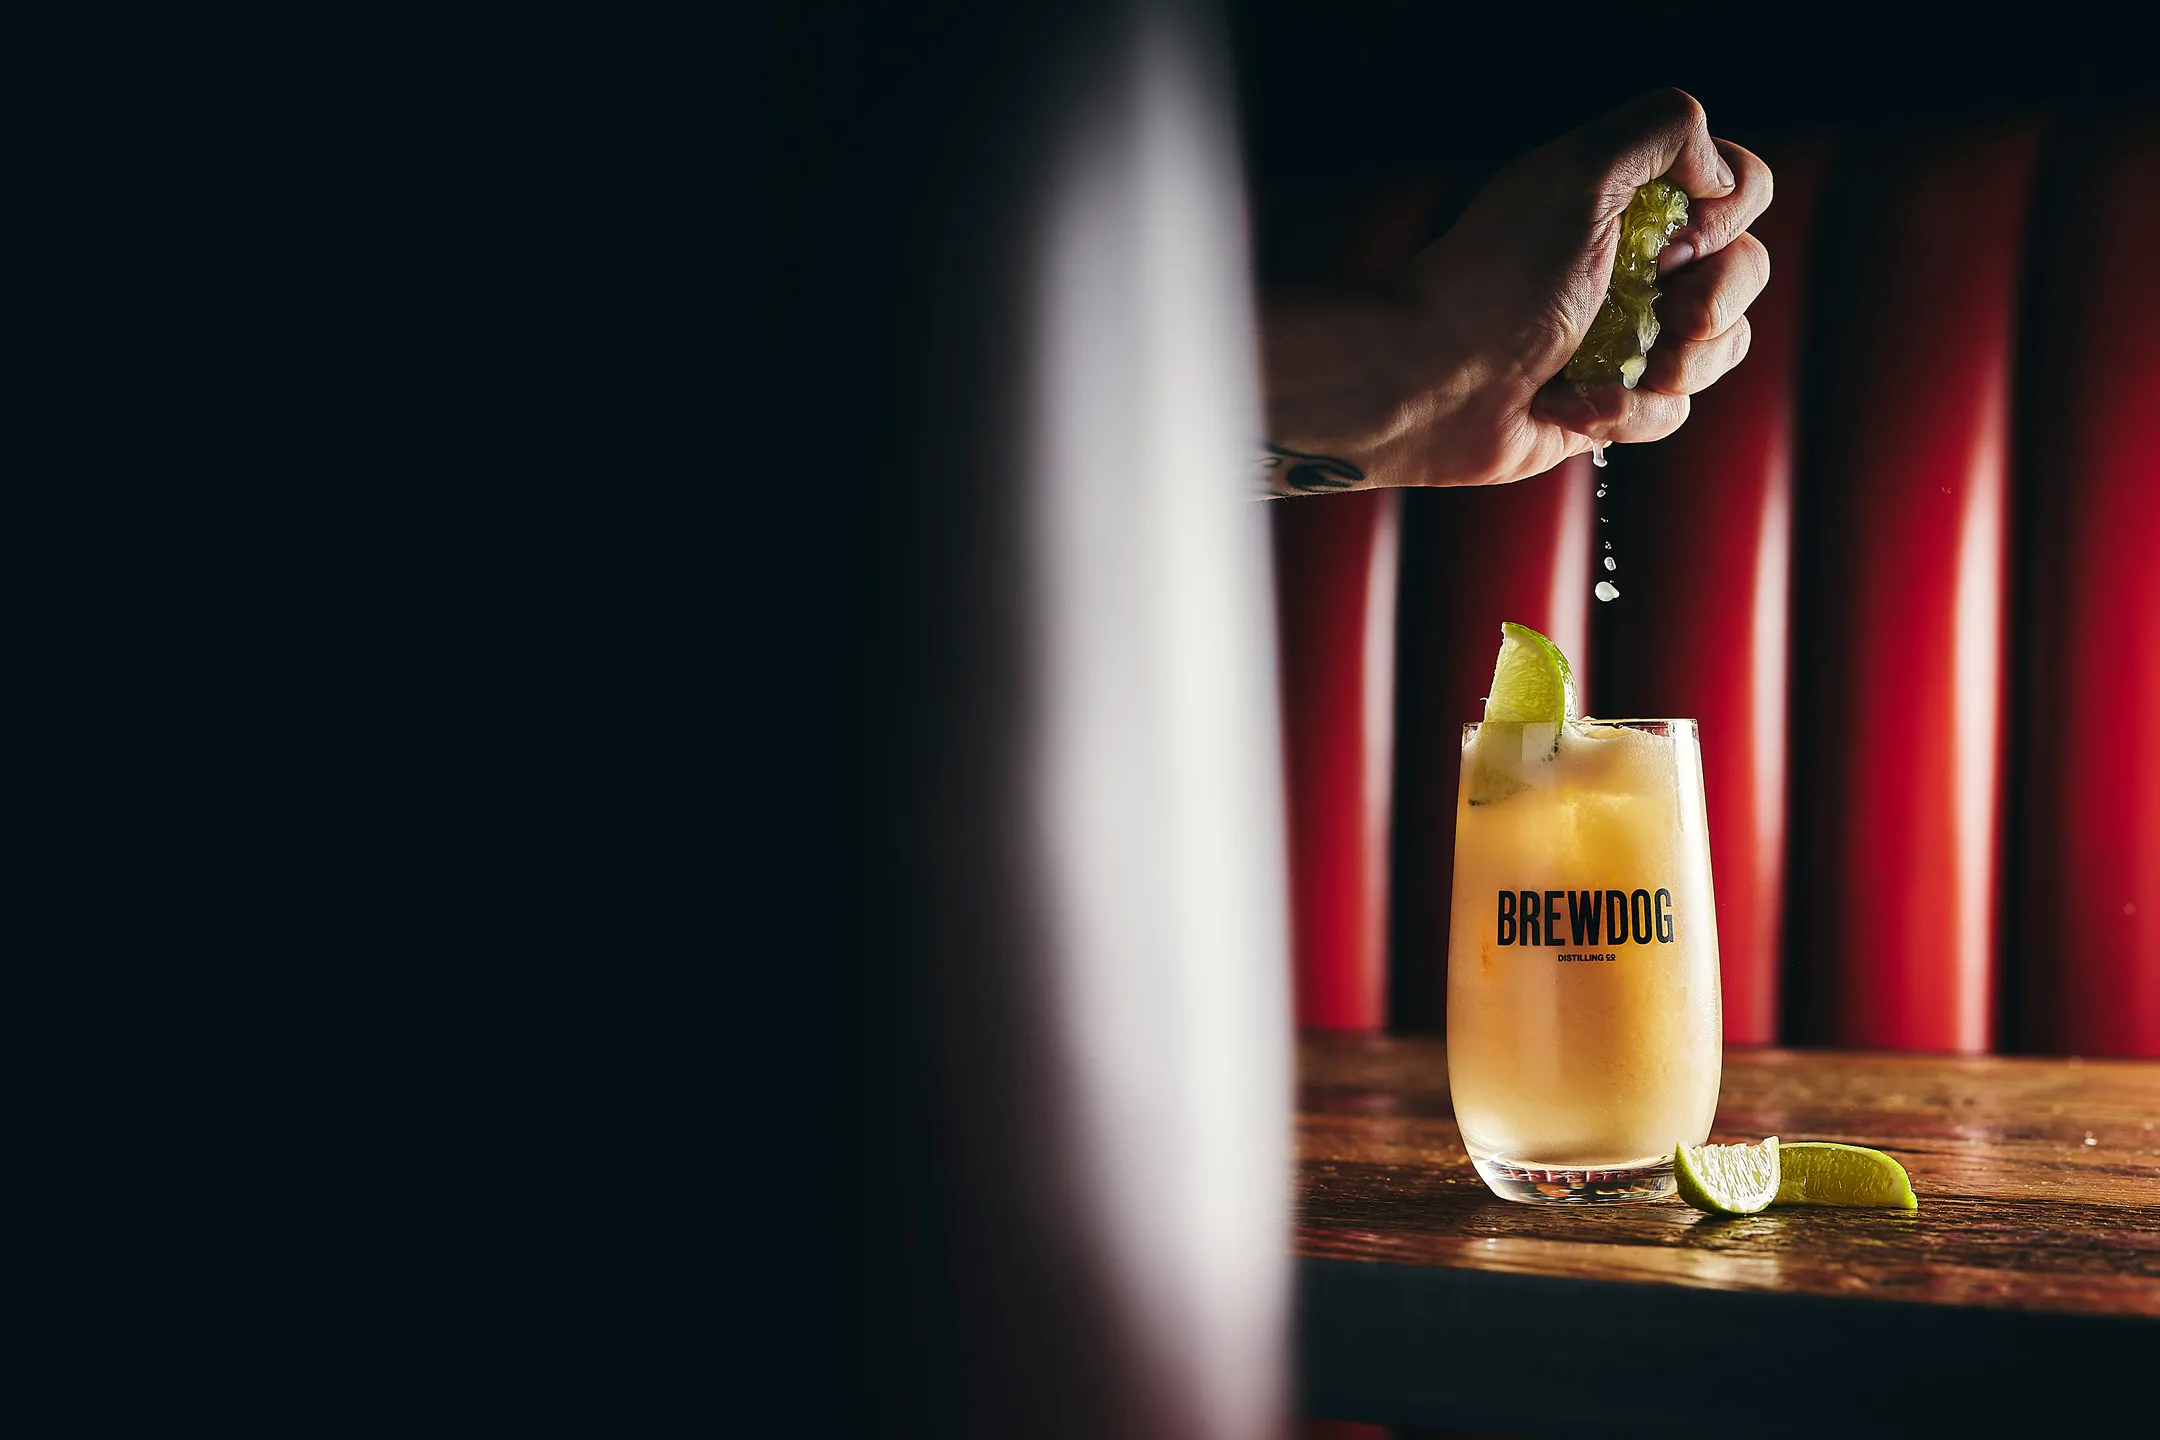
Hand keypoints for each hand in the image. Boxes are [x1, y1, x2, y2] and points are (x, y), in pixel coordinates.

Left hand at [1259, 89, 1773, 491]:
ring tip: (1612, 369)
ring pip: (1721, 347)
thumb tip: (1718, 175)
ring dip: (1677, 363)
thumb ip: (1665, 130)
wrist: (1430, 381)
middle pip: (1747, 270)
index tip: (1674, 237)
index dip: (1726, 215)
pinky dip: (1625, 411)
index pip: (1740, 187)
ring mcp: (1627, 335)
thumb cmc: (1499, 277)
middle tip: (1667, 310)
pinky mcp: (1612, 403)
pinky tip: (1568, 405)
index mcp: (1631, 201)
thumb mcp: (1580, 172)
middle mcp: (1636, 263)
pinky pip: (1671, 411)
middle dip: (1716, 298)